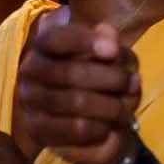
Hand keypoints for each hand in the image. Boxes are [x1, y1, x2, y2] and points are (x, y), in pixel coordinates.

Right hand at [16, 18, 140, 163]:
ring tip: (127, 111)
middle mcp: (30, 70)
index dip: (85, 41)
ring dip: (110, 107)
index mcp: (43, 45)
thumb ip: (109, 42)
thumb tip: (108, 33)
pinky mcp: (37, 130)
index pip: (56, 38)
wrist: (85, 121)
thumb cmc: (98, 77)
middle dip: (111, 78)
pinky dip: (100, 128)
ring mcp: (30, 101)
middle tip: (133, 83)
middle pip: (72, 72)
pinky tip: (110, 127)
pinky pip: (75, 129)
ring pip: (76, 102)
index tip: (113, 50)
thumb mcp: (110, 56)